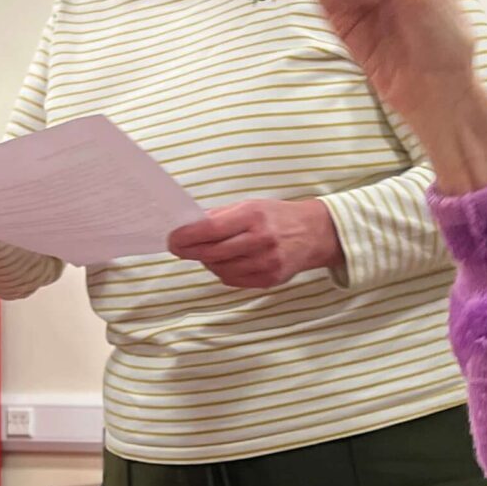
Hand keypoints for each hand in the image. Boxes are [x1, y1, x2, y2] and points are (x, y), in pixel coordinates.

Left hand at [166, 200, 342, 289]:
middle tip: (179, 248)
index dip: (187, 236)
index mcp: (254, 216)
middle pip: (213, 252)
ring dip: (207, 262)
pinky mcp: (269, 280)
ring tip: (207, 252)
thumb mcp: (251, 205)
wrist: (314, 234)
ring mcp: (266, 263)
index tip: (173, 239)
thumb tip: (189, 226)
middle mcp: (261, 240)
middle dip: (190, 251)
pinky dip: (223, 272)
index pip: (211, 229)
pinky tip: (225, 262)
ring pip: (221, 269)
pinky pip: (233, 280)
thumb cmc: (277, 217)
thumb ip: (221, 216)